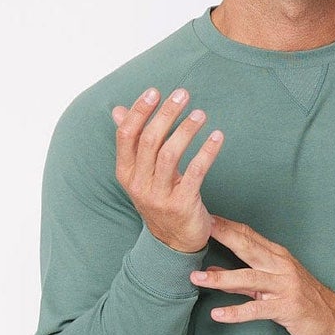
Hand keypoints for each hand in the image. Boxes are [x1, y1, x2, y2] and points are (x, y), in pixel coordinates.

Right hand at [110, 86, 223, 252]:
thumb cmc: (160, 199)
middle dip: (166, 114)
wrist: (174, 242)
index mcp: (126, 173)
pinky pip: (196, 172)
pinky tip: (216, 137)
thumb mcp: (141, 174)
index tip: (154, 92)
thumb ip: (132, 143)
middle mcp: (139, 185)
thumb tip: (117, 110)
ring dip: (186, 130)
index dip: (139, 111)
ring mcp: (159, 197)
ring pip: (170, 155)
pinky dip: (207, 151)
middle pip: (149, 141)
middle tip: (183, 95)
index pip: (126, 136)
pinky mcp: (182, 205)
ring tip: (200, 114)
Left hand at [191, 216, 334, 334]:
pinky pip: (256, 310)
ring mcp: (284, 286)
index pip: (249, 236)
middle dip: (223, 236)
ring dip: (220, 278)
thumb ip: (241, 280)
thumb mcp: (271, 286)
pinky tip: (217, 314)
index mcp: (277, 257)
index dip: (227, 226)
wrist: (333, 319)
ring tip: (196, 278)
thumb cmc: (300, 300)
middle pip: (248, 247)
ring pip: (248, 278)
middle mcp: (281, 267)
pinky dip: (235, 312)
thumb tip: (211, 272)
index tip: (205, 217)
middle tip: (199, 229)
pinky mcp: (286, 308)